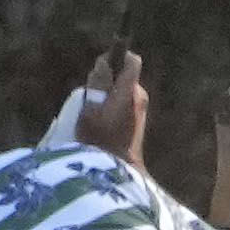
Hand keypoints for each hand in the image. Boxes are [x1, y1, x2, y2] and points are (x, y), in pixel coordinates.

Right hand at [75, 46, 147, 166]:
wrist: (117, 171)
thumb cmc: (100, 141)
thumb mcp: (90, 110)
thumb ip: (97, 83)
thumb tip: (103, 62)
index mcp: (130, 91)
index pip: (131, 60)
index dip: (116, 57)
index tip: (99, 68)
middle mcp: (139, 97)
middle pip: (123, 76)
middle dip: (106, 80)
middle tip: (89, 97)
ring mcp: (140, 111)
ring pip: (121, 91)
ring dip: (107, 96)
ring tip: (92, 115)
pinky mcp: (136, 122)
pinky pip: (122, 104)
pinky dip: (110, 108)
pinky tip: (99, 125)